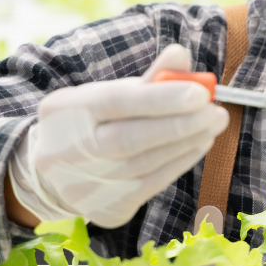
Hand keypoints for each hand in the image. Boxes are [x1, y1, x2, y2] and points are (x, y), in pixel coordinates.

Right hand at [8, 44, 228, 227]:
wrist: (49, 175)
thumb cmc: (89, 124)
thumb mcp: (105, 95)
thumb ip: (147, 78)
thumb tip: (181, 55)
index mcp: (66, 111)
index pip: (115, 102)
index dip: (160, 98)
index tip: (201, 92)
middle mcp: (69, 152)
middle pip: (129, 140)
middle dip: (179, 125)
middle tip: (216, 112)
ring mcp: (86, 186)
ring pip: (145, 166)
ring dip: (186, 144)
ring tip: (212, 124)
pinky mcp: (106, 210)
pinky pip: (151, 186)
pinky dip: (179, 163)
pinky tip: (198, 144)